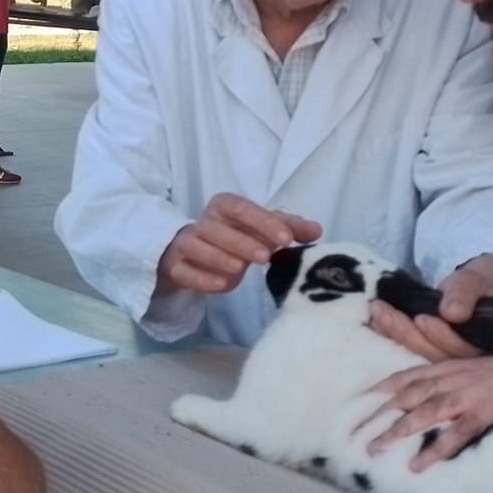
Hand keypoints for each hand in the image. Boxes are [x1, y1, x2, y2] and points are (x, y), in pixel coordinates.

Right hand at [156, 194, 322, 294]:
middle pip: (216, 227)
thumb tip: (316, 230)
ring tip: (240, 269)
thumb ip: (287, 228)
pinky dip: (201, 278)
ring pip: (196, 246)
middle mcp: (201, 222)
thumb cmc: (233, 237)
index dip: (263, 221)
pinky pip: (184, 271)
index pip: (241, 208)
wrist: (191, 255)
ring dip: (219, 256)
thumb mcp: (261, 230)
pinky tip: (222, 285)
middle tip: (265, 257)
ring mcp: (185, 245)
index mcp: (224, 207)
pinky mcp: (176, 268)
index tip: (286, 238)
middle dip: (241, 241)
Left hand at [361, 354, 492, 469]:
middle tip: (358, 432)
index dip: (383, 388)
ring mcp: (466, 396)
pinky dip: (436, 449)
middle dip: (381, 414)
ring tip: (377, 448)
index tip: (362, 401)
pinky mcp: (483, 413)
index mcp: (446, 367)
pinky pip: (456, 434)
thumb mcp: (467, 365)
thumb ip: (443, 374)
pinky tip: (419, 464)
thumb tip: (418, 387)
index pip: (407, 376)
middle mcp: (451, 379)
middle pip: (408, 397)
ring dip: (399, 431)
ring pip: (425, 413)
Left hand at [368, 253, 492, 361]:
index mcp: (488, 345)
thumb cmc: (482, 281)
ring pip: (423, 354)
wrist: (477, 285)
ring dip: (396, 334)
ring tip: (377, 311)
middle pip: (438, 357)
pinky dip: (393, 334)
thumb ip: (466, 294)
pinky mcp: (433, 351)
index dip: (443, 337)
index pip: (465, 350)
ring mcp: (450, 359)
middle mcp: (470, 360)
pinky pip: (413, 348)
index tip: (422, 319)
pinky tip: (377, 322)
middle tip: (383, 312)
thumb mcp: (477, 280)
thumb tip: (452, 314)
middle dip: (409, 335)